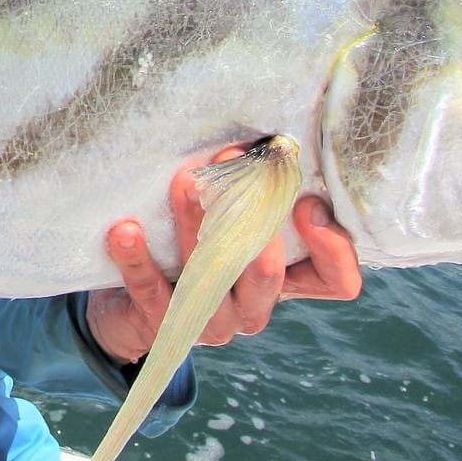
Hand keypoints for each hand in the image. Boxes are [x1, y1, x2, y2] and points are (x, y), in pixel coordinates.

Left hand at [85, 146, 362, 360]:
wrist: (130, 305)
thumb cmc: (193, 245)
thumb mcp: (232, 222)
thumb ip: (255, 193)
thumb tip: (263, 136)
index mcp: (283, 282)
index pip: (336, 281)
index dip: (332, 248)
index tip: (307, 203)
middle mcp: (252, 308)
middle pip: (267, 273)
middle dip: (250, 214)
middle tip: (231, 162)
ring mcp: (208, 322)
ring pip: (209, 280)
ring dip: (194, 225)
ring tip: (182, 182)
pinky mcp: (159, 325)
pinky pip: (149, 292)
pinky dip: (137, 259)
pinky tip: (125, 229)